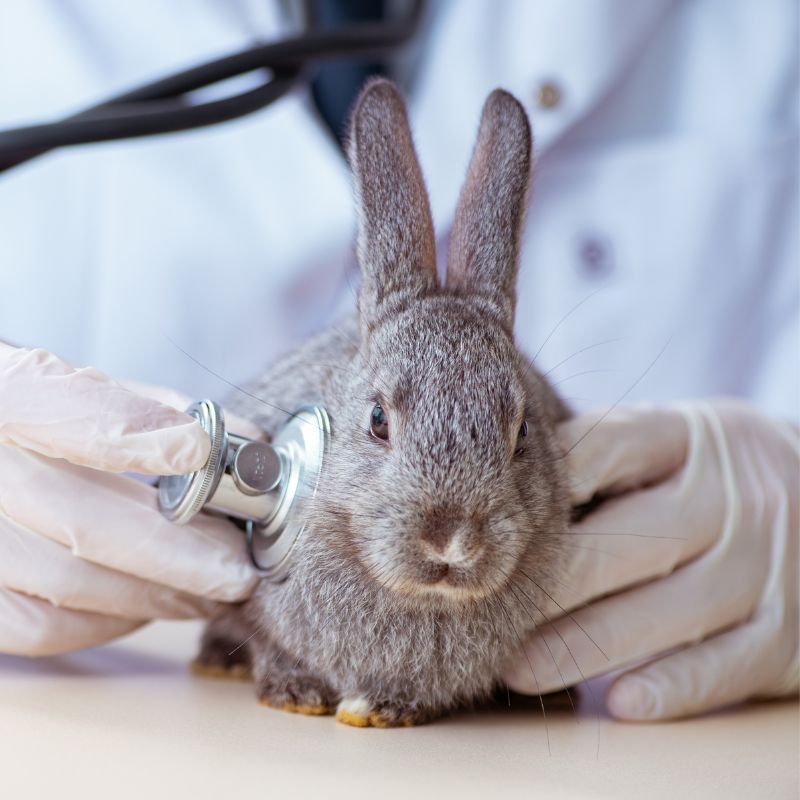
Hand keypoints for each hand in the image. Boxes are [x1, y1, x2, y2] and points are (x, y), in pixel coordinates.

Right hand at [0, 343, 257, 655]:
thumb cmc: (26, 418)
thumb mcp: (66, 385)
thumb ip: (144, 403)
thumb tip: (244, 440)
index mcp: (4, 394)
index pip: (61, 406)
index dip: (131, 432)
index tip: (199, 449)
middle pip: (82, 519)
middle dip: (179, 552)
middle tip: (238, 568)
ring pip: (68, 583)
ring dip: (156, 595)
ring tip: (209, 594)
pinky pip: (38, 626)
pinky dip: (106, 621)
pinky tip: (146, 606)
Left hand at [504, 400, 798, 719]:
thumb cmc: (704, 473)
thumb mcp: (667, 440)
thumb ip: (599, 454)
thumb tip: (503, 491)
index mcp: (689, 438)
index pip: (609, 445)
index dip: (546, 482)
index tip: (489, 521)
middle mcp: (731, 499)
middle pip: (631, 538)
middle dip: (553, 581)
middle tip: (487, 610)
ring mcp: (762, 566)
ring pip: (667, 611)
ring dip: (586, 645)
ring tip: (518, 669)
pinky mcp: (785, 631)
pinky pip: (726, 665)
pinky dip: (673, 686)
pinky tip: (618, 703)